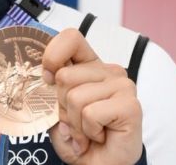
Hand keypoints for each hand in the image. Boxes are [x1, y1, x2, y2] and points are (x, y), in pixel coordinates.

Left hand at [42, 29, 141, 163]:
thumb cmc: (82, 137)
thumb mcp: (57, 109)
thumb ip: (51, 89)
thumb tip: (46, 75)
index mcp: (89, 65)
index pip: (71, 38)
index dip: (53, 55)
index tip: (48, 78)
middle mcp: (108, 71)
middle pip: (64, 75)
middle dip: (62, 106)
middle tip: (77, 121)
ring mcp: (122, 86)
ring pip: (75, 97)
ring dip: (75, 123)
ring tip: (88, 131)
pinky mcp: (130, 105)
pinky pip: (90, 113)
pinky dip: (87, 131)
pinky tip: (99, 135)